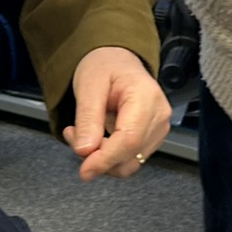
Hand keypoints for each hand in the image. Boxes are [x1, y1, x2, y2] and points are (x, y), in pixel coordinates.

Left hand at [63, 46, 172, 179]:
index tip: (84, 170)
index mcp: (147, 97)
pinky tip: (94, 137)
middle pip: (129, 155)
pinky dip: (108, 156)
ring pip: (129, 162)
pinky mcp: (151, 139)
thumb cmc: (105, 67)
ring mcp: (158, 129)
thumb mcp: (88, 86)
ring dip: (101, 158)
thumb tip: (85, 151)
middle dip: (97, 156)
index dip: (106, 159)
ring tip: (80, 133)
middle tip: (72, 135)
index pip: (129, 140)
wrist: (116, 61)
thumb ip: (87, 119)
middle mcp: (159, 116)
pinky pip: (128, 158)